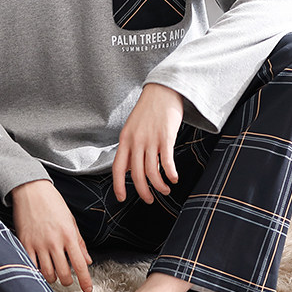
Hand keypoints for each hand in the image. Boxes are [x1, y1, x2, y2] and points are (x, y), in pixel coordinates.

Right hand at [10, 179, 92, 291]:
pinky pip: (31, 265)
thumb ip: (79, 242)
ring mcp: (39, 243)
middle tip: (67, 279)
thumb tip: (88, 261)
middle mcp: (55, 242)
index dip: (85, 281)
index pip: (80, 265)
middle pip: (64, 274)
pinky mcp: (25, 243)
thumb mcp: (70, 220)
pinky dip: (37, 271)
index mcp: (69, 235)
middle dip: (67, 281)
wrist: (31, 189)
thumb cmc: (53, 203)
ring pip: (48, 273)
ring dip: (52, 278)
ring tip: (53, 272)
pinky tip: (39, 268)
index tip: (88, 290)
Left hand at [113, 83, 183, 203]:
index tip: (121, 198)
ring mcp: (151, 139)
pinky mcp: (166, 137)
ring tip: (165, 190)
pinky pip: (167, 162)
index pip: (117, 168)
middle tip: (149, 200)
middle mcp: (136, 141)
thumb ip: (131, 148)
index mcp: (125, 140)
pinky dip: (171, 174)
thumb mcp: (133, 128)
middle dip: (143, 192)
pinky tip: (174, 178)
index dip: (118, 186)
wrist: (162, 91)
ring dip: (159, 186)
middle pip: (137, 175)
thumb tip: (132, 169)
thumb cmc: (148, 111)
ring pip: (153, 172)